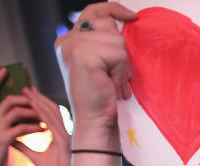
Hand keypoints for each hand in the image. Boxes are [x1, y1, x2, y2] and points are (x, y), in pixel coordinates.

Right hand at [0, 67, 44, 165]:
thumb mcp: (1, 132)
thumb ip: (8, 121)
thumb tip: (23, 110)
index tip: (5, 70)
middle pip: (9, 99)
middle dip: (26, 99)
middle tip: (40, 104)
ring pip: (16, 111)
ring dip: (34, 113)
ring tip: (45, 118)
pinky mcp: (3, 139)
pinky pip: (21, 128)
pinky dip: (33, 127)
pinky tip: (43, 130)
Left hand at [11, 87, 71, 165]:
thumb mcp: (35, 158)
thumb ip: (24, 147)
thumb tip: (10, 139)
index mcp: (58, 136)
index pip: (48, 116)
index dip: (39, 105)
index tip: (28, 96)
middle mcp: (63, 132)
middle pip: (51, 110)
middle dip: (38, 98)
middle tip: (26, 88)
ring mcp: (65, 135)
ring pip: (53, 113)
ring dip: (40, 101)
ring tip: (28, 92)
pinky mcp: (65, 141)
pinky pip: (53, 123)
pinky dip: (43, 112)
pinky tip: (35, 105)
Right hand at [54, 2, 137, 146]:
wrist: (96, 121)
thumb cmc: (103, 96)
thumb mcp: (106, 64)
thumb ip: (106, 43)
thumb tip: (124, 24)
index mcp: (69, 40)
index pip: (93, 12)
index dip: (113, 9)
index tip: (132, 16)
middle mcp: (66, 40)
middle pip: (107, 24)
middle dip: (119, 49)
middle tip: (115, 75)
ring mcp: (71, 45)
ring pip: (116, 40)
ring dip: (121, 64)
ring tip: (112, 82)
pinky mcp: (81, 54)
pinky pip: (117, 52)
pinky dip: (120, 70)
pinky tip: (110, 85)